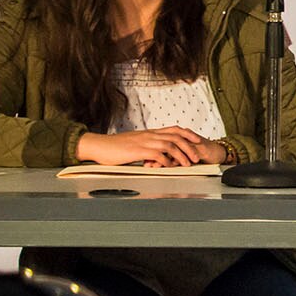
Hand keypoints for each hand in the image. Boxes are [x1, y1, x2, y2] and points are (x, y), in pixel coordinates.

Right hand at [76, 127, 221, 167]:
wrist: (99, 145)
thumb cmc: (113, 147)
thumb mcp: (133, 144)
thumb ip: (146, 146)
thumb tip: (154, 154)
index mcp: (149, 133)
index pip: (173, 129)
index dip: (187, 133)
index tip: (196, 139)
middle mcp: (149, 135)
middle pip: (175, 136)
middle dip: (189, 145)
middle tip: (196, 155)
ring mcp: (144, 142)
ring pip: (169, 145)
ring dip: (181, 154)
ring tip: (187, 163)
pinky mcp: (138, 150)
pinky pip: (157, 154)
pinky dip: (166, 160)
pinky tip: (169, 166)